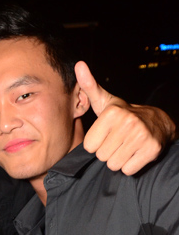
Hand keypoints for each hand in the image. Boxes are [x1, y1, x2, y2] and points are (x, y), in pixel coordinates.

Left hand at [77, 61, 175, 175]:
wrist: (156, 122)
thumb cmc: (123, 115)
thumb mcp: (105, 101)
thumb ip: (89, 86)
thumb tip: (78, 64)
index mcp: (112, 113)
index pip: (89, 147)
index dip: (96, 144)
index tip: (106, 134)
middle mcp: (128, 123)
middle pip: (101, 156)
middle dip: (107, 152)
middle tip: (117, 141)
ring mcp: (141, 136)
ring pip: (114, 165)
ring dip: (118, 160)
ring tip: (125, 146)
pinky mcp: (151, 149)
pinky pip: (128, 170)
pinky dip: (130, 166)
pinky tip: (134, 153)